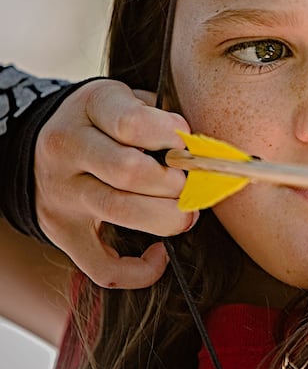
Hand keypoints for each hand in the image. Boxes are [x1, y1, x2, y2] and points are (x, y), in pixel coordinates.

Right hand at [34, 79, 195, 288]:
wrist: (43, 144)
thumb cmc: (108, 121)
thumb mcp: (130, 98)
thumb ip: (163, 116)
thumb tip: (202, 152)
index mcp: (90, 106)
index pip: (131, 122)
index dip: (172, 135)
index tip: (187, 143)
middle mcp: (67, 148)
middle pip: (129, 171)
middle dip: (175, 181)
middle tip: (192, 183)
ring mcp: (62, 194)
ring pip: (119, 211)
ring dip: (167, 217)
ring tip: (188, 213)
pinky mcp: (62, 233)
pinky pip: (102, 268)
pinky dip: (140, 270)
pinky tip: (160, 252)